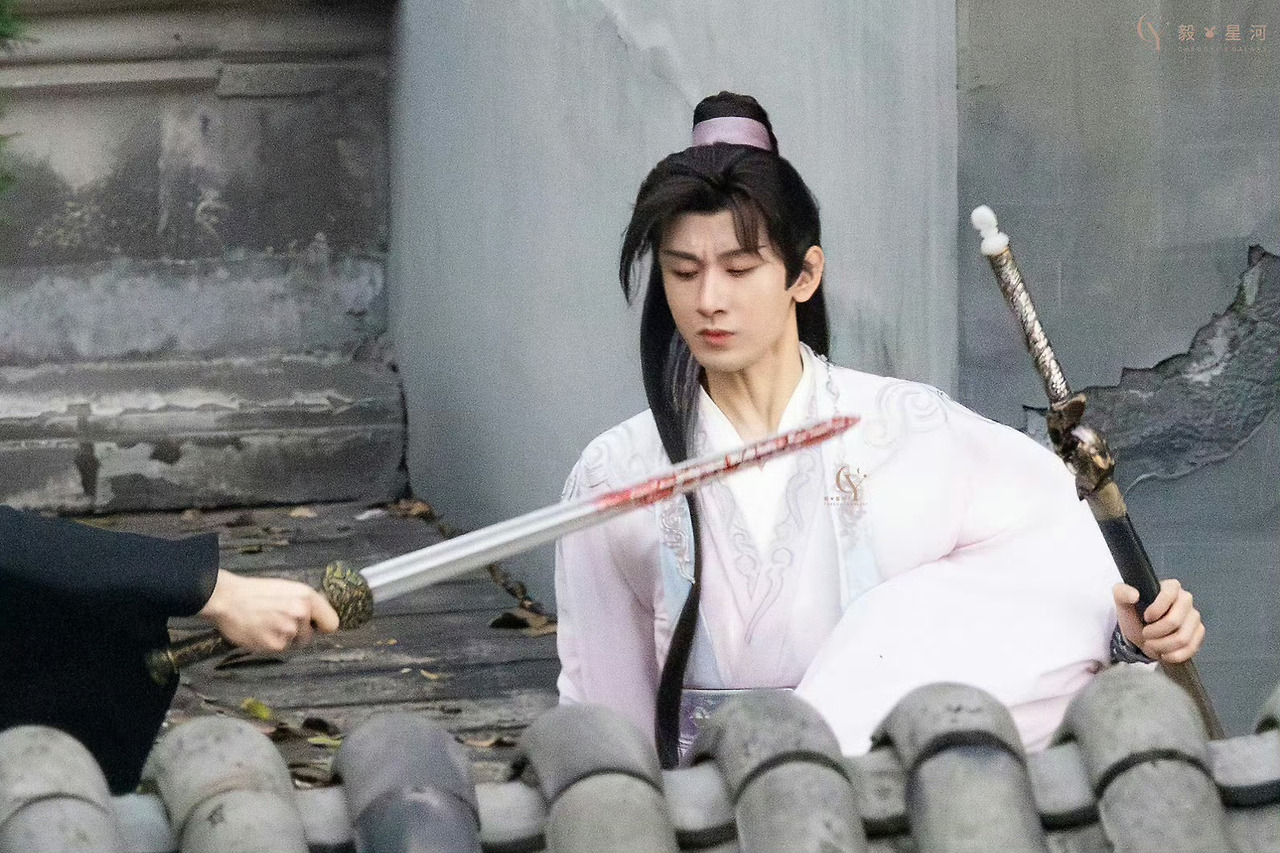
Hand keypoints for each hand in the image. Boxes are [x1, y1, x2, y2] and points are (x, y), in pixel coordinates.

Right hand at [198, 570, 340, 652]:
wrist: (226, 599)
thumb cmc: (256, 592)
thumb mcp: (287, 589)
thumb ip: (305, 603)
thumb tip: (318, 619)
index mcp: (307, 596)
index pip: (332, 623)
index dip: (321, 626)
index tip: (314, 626)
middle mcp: (301, 612)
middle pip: (310, 636)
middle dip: (298, 632)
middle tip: (278, 621)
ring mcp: (288, 630)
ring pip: (295, 643)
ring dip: (284, 638)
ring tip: (267, 624)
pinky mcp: (275, 645)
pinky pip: (280, 649)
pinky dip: (271, 643)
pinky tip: (260, 632)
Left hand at [1113, 579, 1203, 663]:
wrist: (1142, 634)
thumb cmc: (1135, 615)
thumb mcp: (1122, 602)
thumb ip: (1122, 593)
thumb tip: (1133, 595)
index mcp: (1170, 587)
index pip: (1169, 595)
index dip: (1156, 610)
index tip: (1145, 618)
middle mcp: (1186, 600)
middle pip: (1175, 622)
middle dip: (1155, 633)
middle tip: (1145, 634)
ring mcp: (1194, 617)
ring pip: (1182, 638)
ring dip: (1162, 646)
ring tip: (1151, 644)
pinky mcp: (1199, 634)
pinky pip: (1190, 649)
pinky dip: (1173, 655)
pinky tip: (1163, 653)